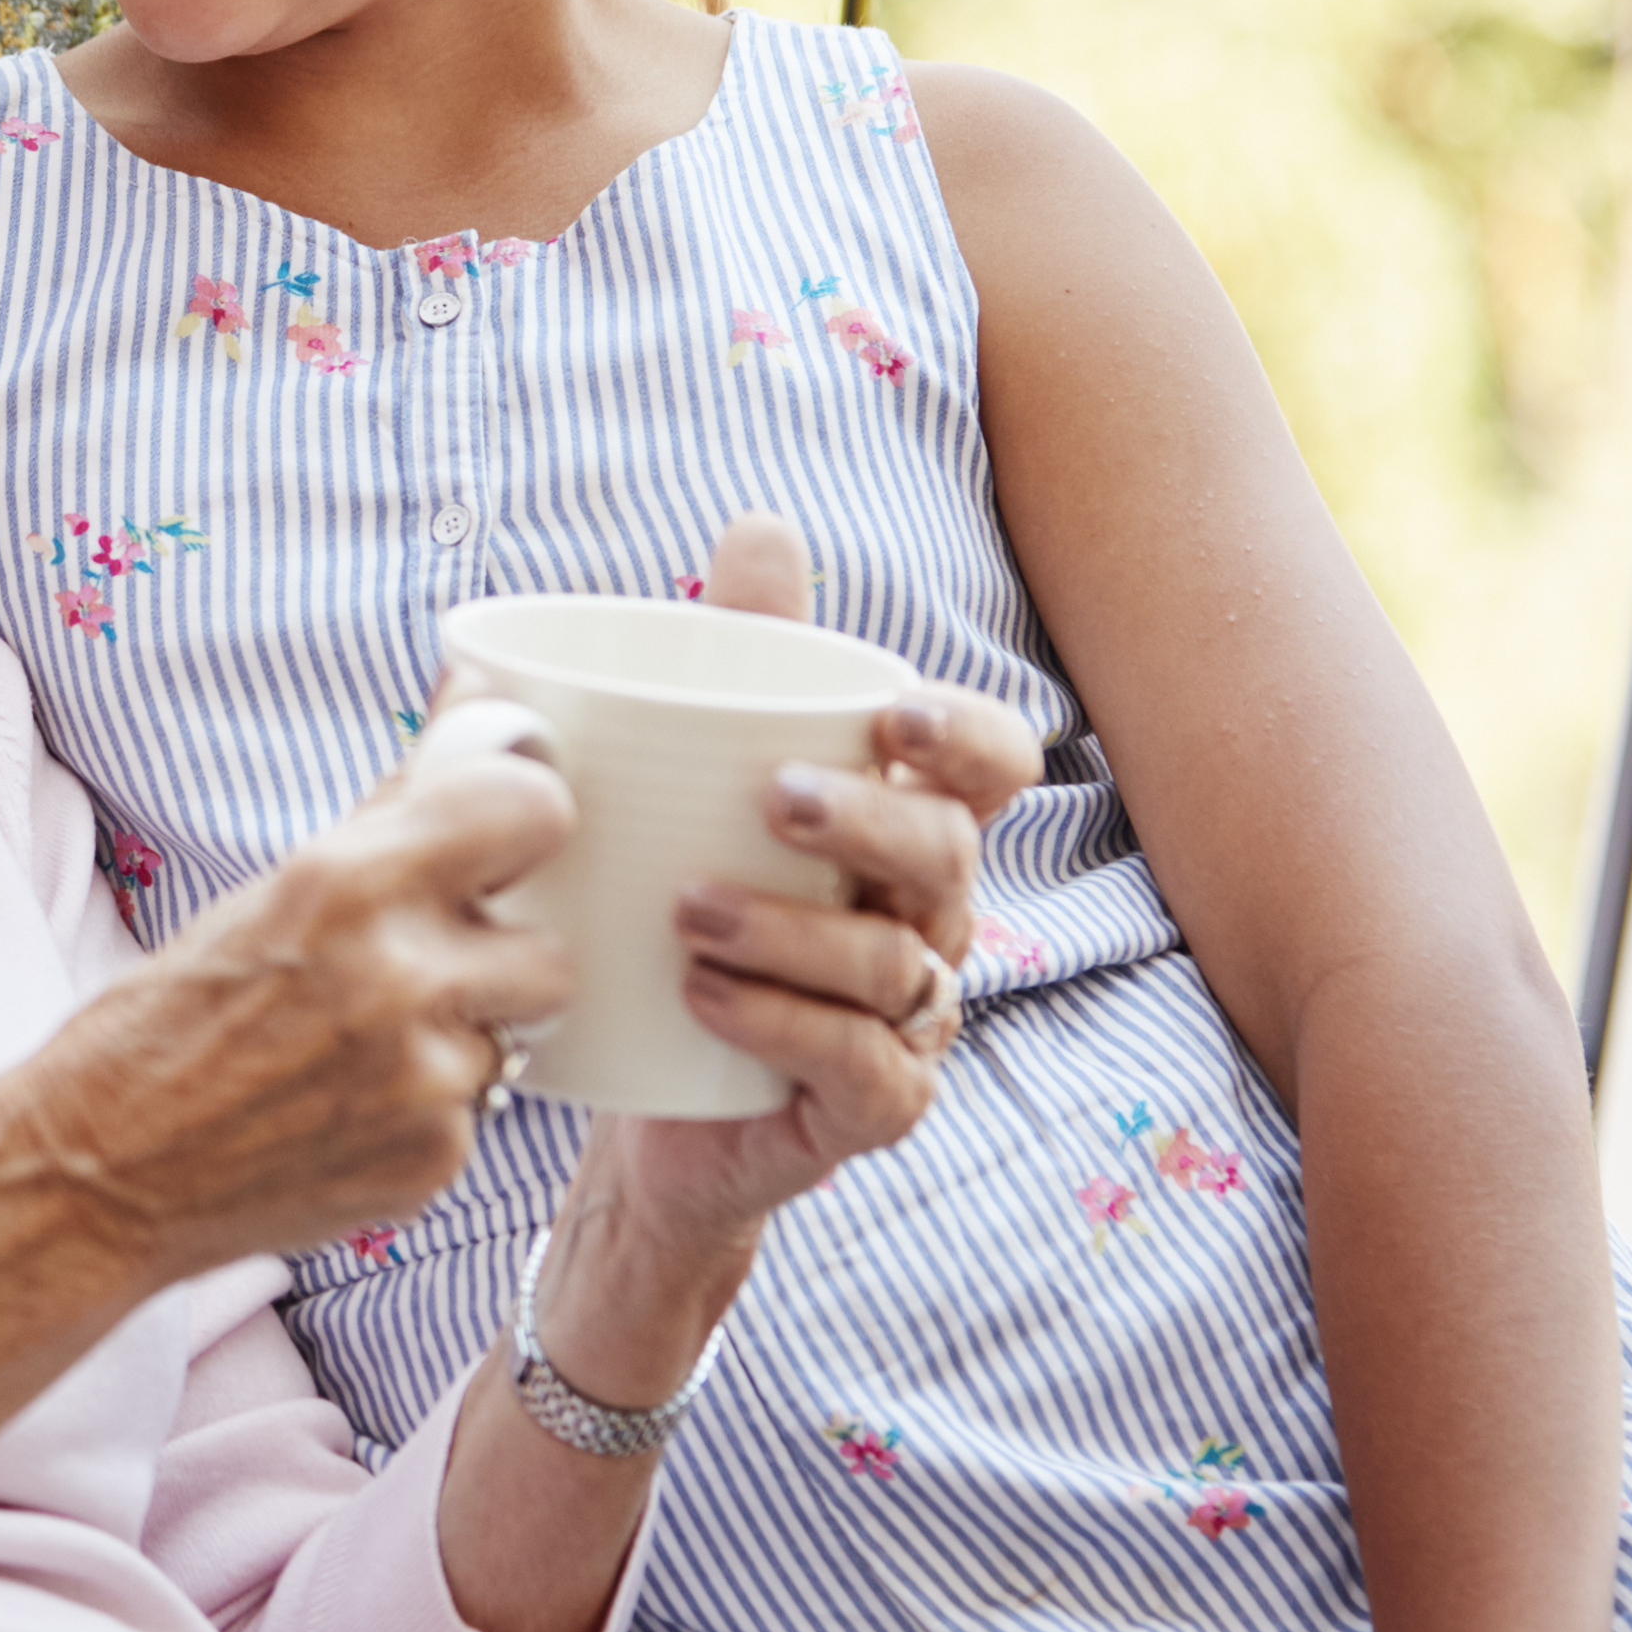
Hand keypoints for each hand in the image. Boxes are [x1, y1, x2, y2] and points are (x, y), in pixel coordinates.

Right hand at [6, 722, 577, 1289]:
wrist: (97, 1175)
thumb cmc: (168, 1019)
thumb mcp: (275, 888)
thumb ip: (396, 801)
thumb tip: (481, 691)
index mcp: (347, 883)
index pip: (536, 809)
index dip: (525, 828)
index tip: (502, 846)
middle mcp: (397, 979)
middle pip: (554, 950)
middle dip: (503, 957)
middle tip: (434, 966)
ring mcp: (422, 1083)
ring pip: (520, 1038)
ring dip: (467, 1035)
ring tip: (374, 1044)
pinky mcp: (431, 1164)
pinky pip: (478, 1113)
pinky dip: (430, 1108)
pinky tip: (350, 1107)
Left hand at [557, 511, 1047, 1332]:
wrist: (639, 1091)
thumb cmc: (684, 914)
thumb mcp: (696, 783)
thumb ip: (735, 665)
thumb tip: (762, 523)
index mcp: (906, 825)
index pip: (991, 764)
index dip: (964, 736)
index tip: (891, 716)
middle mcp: (928, 916)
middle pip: (948, 853)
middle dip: (869, 820)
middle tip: (770, 801)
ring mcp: (911, 1018)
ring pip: (894, 963)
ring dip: (791, 931)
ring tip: (686, 911)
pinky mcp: (874, 1107)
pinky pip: (859, 1064)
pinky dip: (781, 1023)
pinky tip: (703, 993)